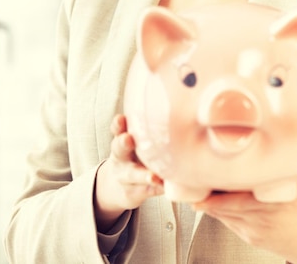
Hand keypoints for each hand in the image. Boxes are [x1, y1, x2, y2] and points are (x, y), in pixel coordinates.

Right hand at [94, 114, 163, 231]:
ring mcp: (125, 176)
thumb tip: (178, 104)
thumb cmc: (137, 153)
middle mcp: (121, 157)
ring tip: (153, 176)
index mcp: (122, 139)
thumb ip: (148, 128)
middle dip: (123, 143)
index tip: (121, 119)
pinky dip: (155, 189)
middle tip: (128, 139)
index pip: (117, 129)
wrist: (119, 186)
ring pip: (132, 174)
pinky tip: (164, 187)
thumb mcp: (136, 140)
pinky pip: (146, 191)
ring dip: (142, 175)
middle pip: (119, 149)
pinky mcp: (134, 192)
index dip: (118, 124)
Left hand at [192, 122, 296, 263]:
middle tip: (191, 166)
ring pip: (220, 214)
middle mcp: (262, 219)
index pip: (237, 197)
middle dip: (205, 187)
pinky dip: (218, 207)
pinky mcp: (251, 237)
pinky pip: (227, 221)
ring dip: (210, 196)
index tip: (204, 167)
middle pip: (221, 204)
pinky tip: (214, 191)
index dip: (217, 186)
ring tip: (198, 174)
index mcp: (279, 203)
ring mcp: (254, 230)